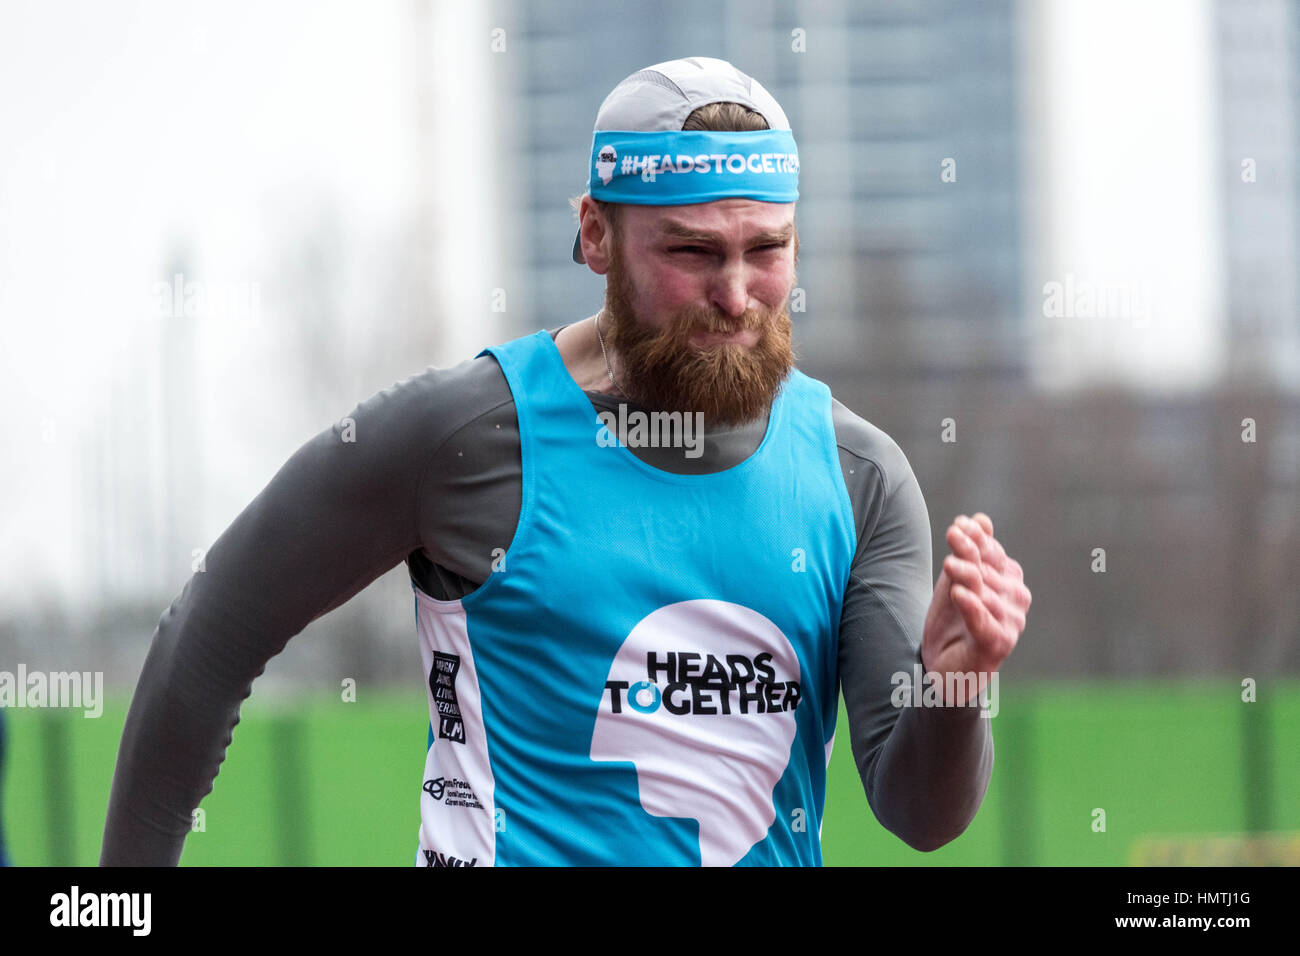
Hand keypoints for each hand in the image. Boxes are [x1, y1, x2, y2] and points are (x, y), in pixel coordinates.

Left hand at [921, 513, 1031, 704]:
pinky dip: (973, 608)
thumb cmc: (953, 620)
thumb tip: (980, 518)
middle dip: (969, 551)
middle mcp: (1016, 601)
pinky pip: (984, 622)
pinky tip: (959, 594)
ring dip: (968, 576)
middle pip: (989, 570)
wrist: (945, 666)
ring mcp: (1010, 623)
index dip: (977, 539)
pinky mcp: (998, 644)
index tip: (959, 524)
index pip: (994, 554)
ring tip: (950, 562)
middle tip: (951, 534)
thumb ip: (969, 553)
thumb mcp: (957, 581)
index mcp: (1010, 581)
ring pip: (986, 593)